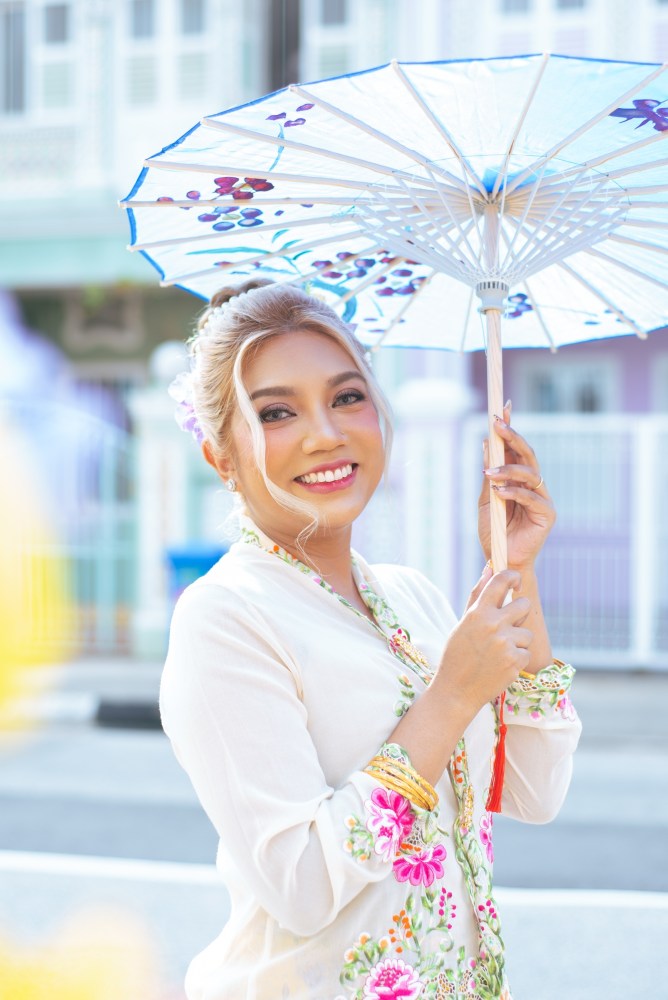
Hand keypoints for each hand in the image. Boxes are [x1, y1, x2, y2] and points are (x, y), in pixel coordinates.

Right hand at [435, 568, 532, 716]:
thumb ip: (478, 597)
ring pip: (527, 633)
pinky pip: (526, 652)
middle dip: (519, 614)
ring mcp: (505, 643)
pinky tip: (501, 665)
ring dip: (517, 641)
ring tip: (499, 651)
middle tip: (508, 625)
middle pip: (524, 605)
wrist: (456, 690)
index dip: (513, 577)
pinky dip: (517, 659)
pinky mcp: (515, 661)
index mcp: (478, 612)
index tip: (516, 581)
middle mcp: (493, 624)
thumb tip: (489, 570)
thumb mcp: (462, 623)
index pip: (502, 581)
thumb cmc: (458, 654)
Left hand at [478, 402, 555, 570]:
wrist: (501, 559)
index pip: (516, 448)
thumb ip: (488, 473)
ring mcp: (542, 498)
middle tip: (497, 424)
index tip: (503, 407)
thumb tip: (485, 443)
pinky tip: (499, 492)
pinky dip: (513, 493)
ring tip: (489, 473)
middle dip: (512, 437)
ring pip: (530, 473)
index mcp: (519, 479)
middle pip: (527, 454)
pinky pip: (531, 497)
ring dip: (508, 469)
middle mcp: (534, 485)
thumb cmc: (494, 531)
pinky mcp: (547, 514)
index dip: (511, 428)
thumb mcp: (485, 499)